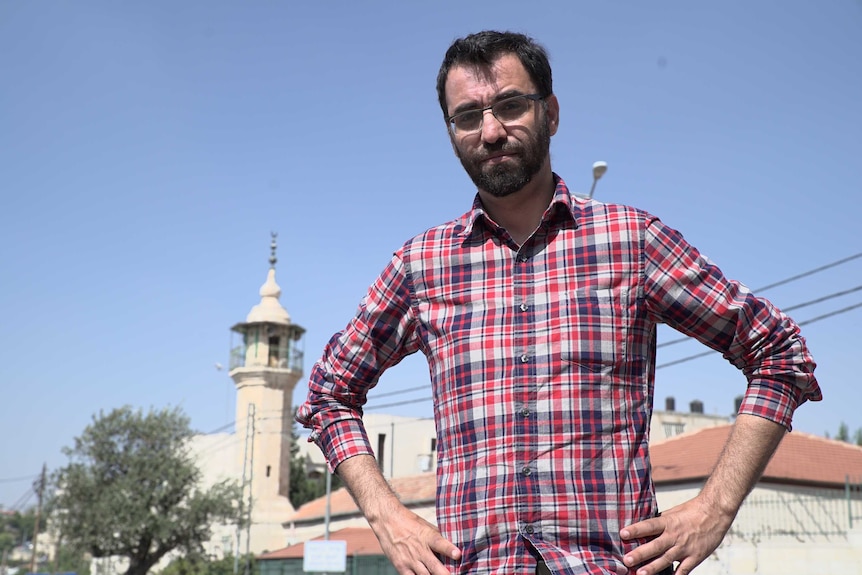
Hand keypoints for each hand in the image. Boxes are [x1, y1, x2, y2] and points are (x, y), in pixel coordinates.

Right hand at [371, 504, 461, 574]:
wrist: (386, 520)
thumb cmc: (409, 522)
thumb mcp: (426, 526)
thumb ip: (438, 537)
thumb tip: (453, 545)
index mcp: (427, 536)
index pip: (440, 543)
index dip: (449, 549)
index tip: (458, 555)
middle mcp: (419, 549)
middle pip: (434, 566)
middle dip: (444, 574)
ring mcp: (410, 559)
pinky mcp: (400, 566)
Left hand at [619, 495, 733, 574]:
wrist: (716, 513)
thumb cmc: (692, 511)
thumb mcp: (673, 512)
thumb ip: (659, 522)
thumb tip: (644, 528)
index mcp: (668, 522)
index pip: (649, 526)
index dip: (635, 530)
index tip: (622, 534)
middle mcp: (675, 535)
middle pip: (655, 546)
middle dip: (640, 554)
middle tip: (626, 560)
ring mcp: (685, 548)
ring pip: (666, 560)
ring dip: (652, 568)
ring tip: (640, 574)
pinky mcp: (695, 557)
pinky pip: (683, 570)